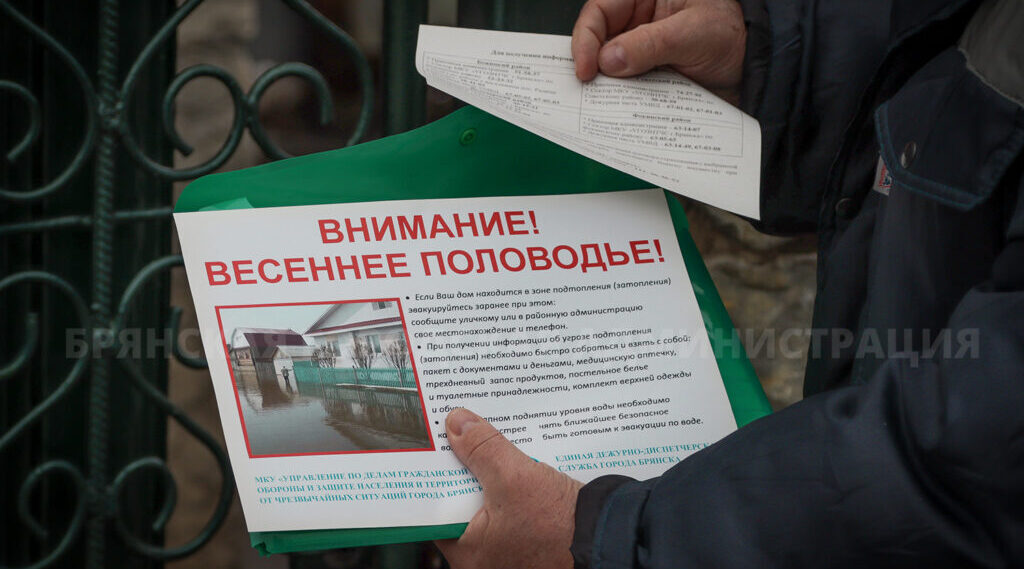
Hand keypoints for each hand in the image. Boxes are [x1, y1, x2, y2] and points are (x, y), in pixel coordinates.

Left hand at [435, 408, 583, 568]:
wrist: (611, 538)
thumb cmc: (561, 525)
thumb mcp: (514, 478)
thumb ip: (481, 449)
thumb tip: (456, 423)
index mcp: (468, 553)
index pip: (438, 508)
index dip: (437, 474)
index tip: (435, 445)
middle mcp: (484, 557)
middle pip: (463, 501)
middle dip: (466, 468)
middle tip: (460, 432)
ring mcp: (509, 549)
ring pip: (489, 500)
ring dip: (490, 471)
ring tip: (488, 438)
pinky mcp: (531, 538)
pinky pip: (510, 505)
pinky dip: (510, 482)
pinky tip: (515, 457)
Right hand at [571, 0, 745, 102]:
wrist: (761, 71)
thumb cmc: (736, 35)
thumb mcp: (694, 34)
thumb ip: (651, 44)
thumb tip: (609, 59)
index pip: (601, 11)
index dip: (586, 38)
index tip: (586, 68)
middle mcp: (640, 22)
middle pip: (598, 41)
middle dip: (590, 65)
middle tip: (586, 90)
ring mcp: (644, 52)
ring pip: (609, 69)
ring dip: (606, 88)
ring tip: (603, 105)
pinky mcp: (650, 78)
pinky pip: (627, 90)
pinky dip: (623, 102)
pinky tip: (622, 113)